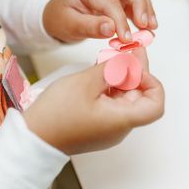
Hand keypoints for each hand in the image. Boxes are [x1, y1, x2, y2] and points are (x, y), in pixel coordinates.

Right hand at [22, 48, 163, 154]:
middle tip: (127, 49)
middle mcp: (119, 127)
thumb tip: (128, 60)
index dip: (151, 82)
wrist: (32, 139)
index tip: (135, 66)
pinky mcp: (97, 125)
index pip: (155, 104)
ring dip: (121, 77)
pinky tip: (100, 71)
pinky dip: (109, 86)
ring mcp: (108, 128)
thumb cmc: (55, 116)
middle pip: (139, 97)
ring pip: (124, 99)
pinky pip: (111, 104)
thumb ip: (111, 68)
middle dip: (134, 71)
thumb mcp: (85, 83)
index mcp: (122, 120)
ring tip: (111, 56)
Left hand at [43, 0, 157, 42]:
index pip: (109, 0)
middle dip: (140, 4)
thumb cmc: (60, 19)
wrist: (57, 16)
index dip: (120, 20)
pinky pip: (134, 1)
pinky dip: (143, 12)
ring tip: (151, 28)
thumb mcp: (69, 25)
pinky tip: (146, 27)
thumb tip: (110, 28)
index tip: (126, 39)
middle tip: (145, 25)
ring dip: (146, 8)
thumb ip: (89, 26)